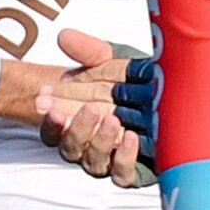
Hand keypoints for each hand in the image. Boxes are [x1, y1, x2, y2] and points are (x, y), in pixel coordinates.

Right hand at [37, 30, 139, 180]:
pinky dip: (123, 159)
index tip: (46, 102)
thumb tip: (64, 36)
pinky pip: (121, 174)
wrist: (163, 98)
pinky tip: (130, 138)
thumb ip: (88, 51)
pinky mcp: (131, 169)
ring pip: (93, 163)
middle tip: (90, 109)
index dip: (48, 117)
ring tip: (113, 121)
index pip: (52, 127)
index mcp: (74, 121)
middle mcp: (87, 144)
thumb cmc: (128, 82)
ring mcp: (108, 159)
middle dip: (76, 129)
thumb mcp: (109, 61)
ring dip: (100, 142)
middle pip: (69, 148)